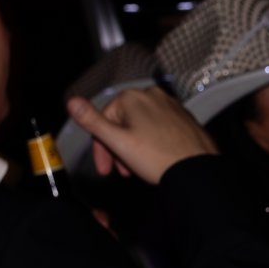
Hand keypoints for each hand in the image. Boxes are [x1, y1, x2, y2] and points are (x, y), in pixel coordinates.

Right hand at [67, 87, 217, 185]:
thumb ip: (92, 121)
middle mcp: (153, 95)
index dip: (101, 148)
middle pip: (123, 123)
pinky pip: (159, 129)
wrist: (196, 170)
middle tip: (122, 172)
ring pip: (141, 127)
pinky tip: (155, 160)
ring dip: (134, 148)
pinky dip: (152, 144)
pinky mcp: (183, 118)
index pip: (104, 120)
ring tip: (139, 169)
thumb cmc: (158, 157)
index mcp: (132, 97)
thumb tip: (71, 102)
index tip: (105, 169)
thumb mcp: (118, 141)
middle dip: (119, 149)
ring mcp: (170, 105)